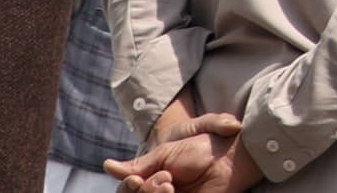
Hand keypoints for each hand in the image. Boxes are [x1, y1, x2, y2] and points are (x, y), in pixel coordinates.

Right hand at [108, 110, 259, 192]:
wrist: (229, 153)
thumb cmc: (200, 147)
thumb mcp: (165, 153)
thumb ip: (138, 164)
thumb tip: (107, 166)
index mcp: (153, 178)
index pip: (127, 190)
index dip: (127, 188)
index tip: (134, 180)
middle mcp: (160, 191)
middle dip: (143, 190)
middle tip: (164, 178)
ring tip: (170, 184)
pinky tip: (173, 190)